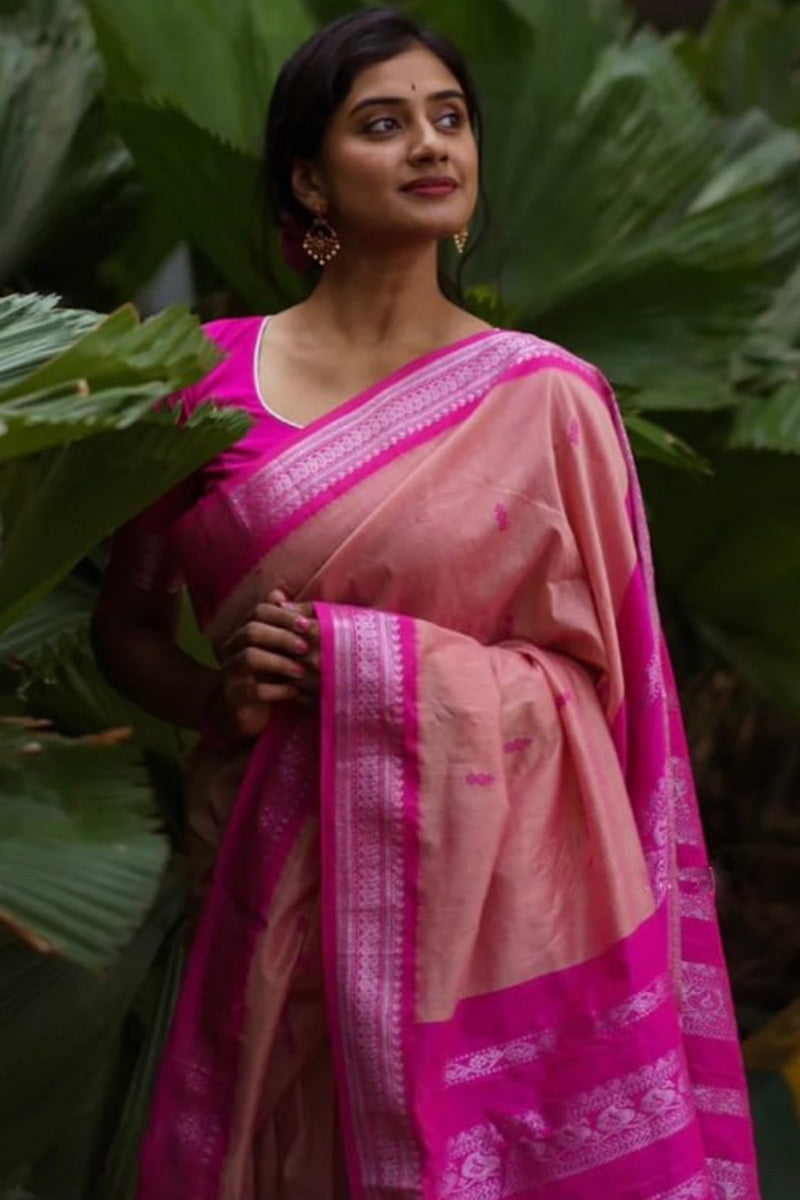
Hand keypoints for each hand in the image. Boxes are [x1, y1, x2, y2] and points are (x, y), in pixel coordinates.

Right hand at [210, 598, 316, 740]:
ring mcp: (230, 673)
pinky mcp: (235, 697)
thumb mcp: (277, 650)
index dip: (283, 615)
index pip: (258, 611)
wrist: (247, 714)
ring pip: (250, 658)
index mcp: (244, 632)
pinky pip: (252, 689)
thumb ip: (280, 623)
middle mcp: (232, 649)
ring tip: (301, 671)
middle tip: (305, 647)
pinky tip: (293, 692)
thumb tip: (278, 593)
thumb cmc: (268, 676)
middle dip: (282, 637)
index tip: (306, 625)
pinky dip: (276, 690)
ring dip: (279, 663)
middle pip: (252, 631)